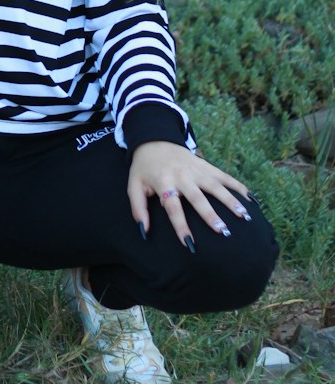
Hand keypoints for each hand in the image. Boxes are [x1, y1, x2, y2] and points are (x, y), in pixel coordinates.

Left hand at [128, 141, 252, 250]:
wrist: (153, 139)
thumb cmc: (144, 168)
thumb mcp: (133, 185)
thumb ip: (137, 208)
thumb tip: (144, 231)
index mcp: (163, 181)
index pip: (172, 207)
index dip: (180, 226)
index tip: (189, 244)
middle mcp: (182, 175)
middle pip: (198, 197)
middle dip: (210, 214)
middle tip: (222, 231)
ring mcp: (196, 169)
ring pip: (215, 185)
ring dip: (230, 201)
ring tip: (244, 216)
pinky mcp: (205, 165)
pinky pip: (224, 175)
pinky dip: (237, 186)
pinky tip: (250, 199)